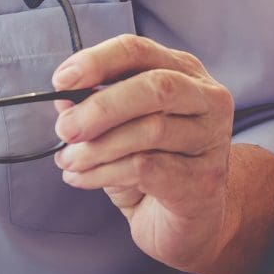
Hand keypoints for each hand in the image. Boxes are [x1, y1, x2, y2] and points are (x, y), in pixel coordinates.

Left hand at [52, 34, 235, 271]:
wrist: (185, 222)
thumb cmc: (153, 166)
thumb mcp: (118, 130)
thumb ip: (94, 108)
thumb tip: (64, 100)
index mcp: (184, 72)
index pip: (139, 51)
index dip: (97, 62)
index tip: (61, 81)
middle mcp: (207, 99)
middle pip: (155, 87)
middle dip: (101, 107)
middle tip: (65, 129)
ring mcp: (211, 139)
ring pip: (150, 130)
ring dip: (97, 148)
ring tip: (68, 162)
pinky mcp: (203, 179)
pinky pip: (147, 169)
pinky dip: (104, 173)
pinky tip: (83, 179)